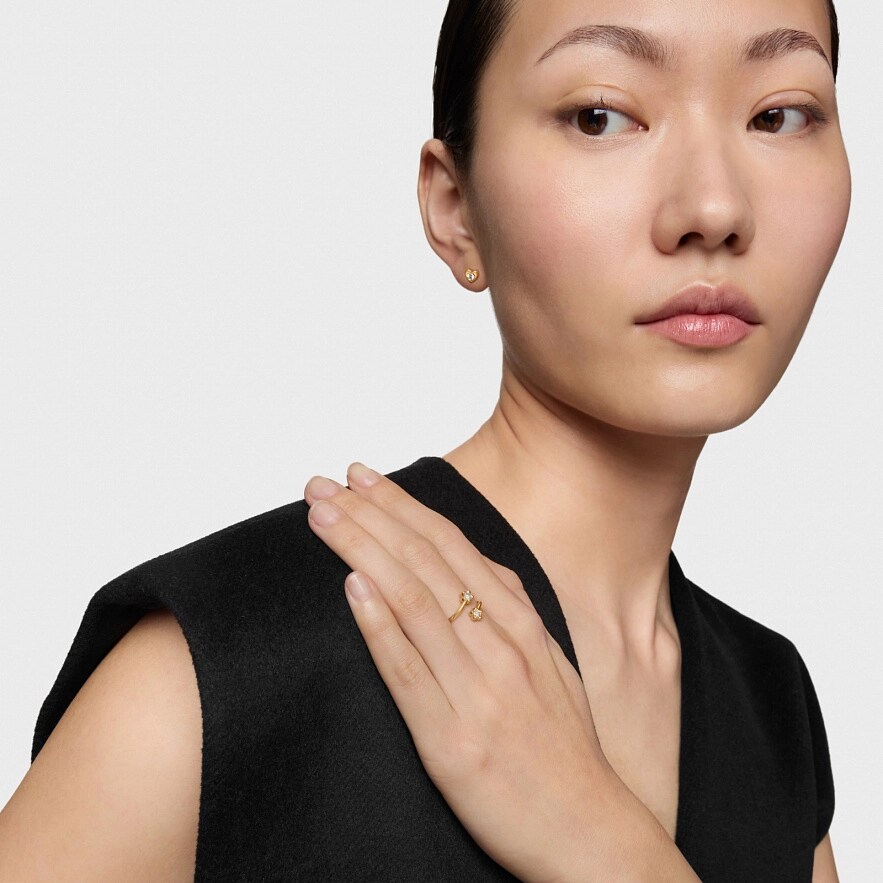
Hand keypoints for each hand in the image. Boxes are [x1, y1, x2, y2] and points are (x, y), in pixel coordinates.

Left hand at [304, 462, 616, 881]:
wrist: (588, 831)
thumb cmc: (562, 745)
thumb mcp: (550, 661)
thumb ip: (512, 610)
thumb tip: (472, 564)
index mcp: (521, 623)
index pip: (450, 545)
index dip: (402, 505)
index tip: (362, 477)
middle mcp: (500, 646)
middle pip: (425, 560)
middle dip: (370, 514)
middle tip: (322, 484)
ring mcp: (477, 690)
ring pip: (413, 600)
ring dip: (362, 551)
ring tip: (322, 517)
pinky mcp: (452, 739)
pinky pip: (408, 671)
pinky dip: (379, 624)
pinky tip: (352, 588)